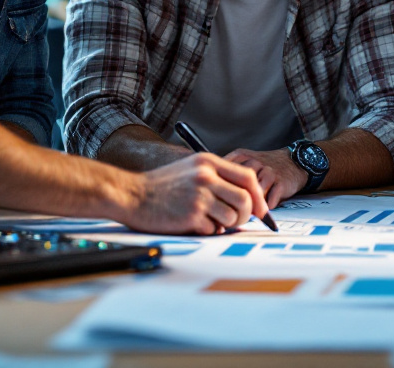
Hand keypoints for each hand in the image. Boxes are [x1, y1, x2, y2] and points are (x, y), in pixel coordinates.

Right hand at [126, 153, 268, 234]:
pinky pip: (214, 229)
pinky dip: (209, 231)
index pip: (247, 177)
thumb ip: (216, 178)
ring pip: (233, 217)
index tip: (261, 211)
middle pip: (245, 199)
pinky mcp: (191, 215)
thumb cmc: (161, 186)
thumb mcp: (190, 170)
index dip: (258, 196)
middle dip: (246, 215)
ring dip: (227, 225)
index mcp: (208, 162)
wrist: (131, 194)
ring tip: (212, 222)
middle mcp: (206, 176)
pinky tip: (195, 224)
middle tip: (236, 221)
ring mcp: (199, 196)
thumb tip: (246, 198)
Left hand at [224, 148, 307, 208]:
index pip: (224, 173)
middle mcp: (255, 162)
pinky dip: (265, 208)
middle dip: (234, 200)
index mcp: (242, 156)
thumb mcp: (245, 160)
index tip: (218, 200)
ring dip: (250, 206)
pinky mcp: (282, 183)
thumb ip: (228, 171)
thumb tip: (210, 191)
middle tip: (230, 212)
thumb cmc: (264, 166)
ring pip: (254, 195)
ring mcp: (269, 172)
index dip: (220, 188)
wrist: (293, 162)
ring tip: (247, 213)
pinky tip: (262, 210)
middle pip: (238, 186)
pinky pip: (269, 201)